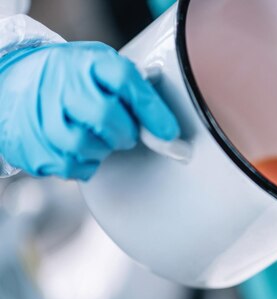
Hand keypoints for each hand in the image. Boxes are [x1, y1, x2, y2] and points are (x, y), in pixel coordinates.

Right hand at [0, 42, 179, 179]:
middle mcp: (61, 84)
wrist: (15, 80)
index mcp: (87, 61)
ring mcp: (42, 113)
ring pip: (85, 145)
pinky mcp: (31, 143)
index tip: (170, 133)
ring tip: (101, 139)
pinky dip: (84, 165)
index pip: (124, 80)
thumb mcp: (101, 66)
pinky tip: (82, 151)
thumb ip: (132, 87)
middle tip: (126, 134)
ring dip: (103, 149)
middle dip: (125, 133)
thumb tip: (166, 123)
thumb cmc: (71, 77)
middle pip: (105, 116)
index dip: (152, 109)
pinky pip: (69, 166)